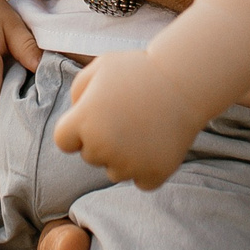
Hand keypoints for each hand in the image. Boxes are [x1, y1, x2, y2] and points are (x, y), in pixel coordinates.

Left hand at [52, 49, 204, 188]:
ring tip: (144, 128)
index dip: (77, 129)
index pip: (64, 141)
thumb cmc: (140, 69)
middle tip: (128, 117)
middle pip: (90, 156)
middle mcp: (102, 147)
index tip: (97, 116)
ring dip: (125, 157)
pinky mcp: (154, 174)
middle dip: (103, 141)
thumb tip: (75, 115)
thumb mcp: (100, 67)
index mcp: (84, 121)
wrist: (185, 80)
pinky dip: (148, 169)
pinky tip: (157, 144)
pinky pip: (142, 181)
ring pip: (115, 171)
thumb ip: (78, 91)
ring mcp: (129, 164)